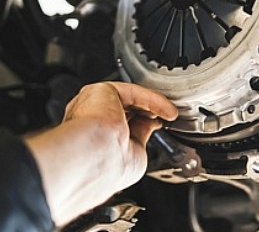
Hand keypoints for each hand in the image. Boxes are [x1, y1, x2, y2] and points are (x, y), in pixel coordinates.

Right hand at [24, 82, 177, 225]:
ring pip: (128, 98)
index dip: (141, 125)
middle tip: (166, 119)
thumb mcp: (133, 154)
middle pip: (123, 109)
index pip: (118, 126)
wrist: (95, 156)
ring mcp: (93, 105)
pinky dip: (152, 100)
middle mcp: (88, 121)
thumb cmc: (106, 166)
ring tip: (170, 114)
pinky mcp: (101, 92)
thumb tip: (153, 125)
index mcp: (91, 139)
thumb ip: (141, 136)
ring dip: (152, 105)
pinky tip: (166, 109)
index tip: (158, 128)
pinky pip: (132, 92)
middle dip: (147, 113)